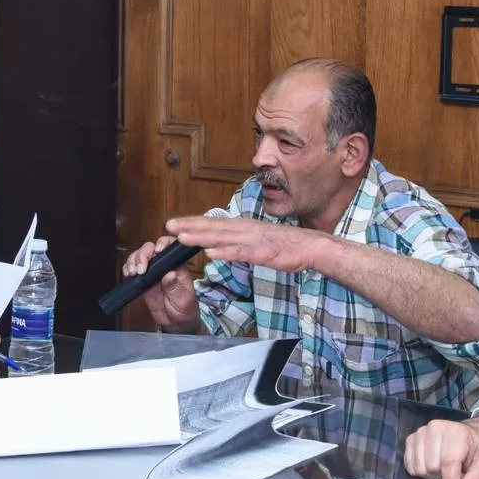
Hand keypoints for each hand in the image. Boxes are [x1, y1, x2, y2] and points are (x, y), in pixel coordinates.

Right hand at [122, 236, 199, 331]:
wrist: (176, 324)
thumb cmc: (185, 311)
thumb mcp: (184, 301)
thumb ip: (176, 288)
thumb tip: (170, 274)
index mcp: (178, 266)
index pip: (171, 246)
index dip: (162, 243)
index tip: (157, 252)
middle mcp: (164, 265)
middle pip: (151, 248)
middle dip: (143, 255)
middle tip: (141, 269)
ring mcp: (152, 272)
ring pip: (140, 256)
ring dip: (133, 260)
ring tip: (133, 273)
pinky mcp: (143, 280)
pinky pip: (132, 268)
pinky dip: (127, 268)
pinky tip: (128, 275)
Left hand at [166, 215, 327, 273]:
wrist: (310, 247)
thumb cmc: (283, 245)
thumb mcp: (255, 240)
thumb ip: (235, 241)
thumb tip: (216, 245)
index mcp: (242, 226)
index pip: (212, 224)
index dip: (191, 223)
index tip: (172, 224)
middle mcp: (244, 229)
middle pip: (212, 228)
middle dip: (189, 227)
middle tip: (168, 226)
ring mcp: (252, 240)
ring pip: (222, 238)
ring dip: (202, 237)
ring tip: (182, 238)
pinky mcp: (262, 252)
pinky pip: (241, 253)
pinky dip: (226, 253)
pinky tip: (212, 254)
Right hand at [403, 416, 478, 478]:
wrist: (468, 434)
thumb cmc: (476, 449)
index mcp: (456, 433)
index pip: (448, 463)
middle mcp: (435, 429)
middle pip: (431, 466)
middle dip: (442, 478)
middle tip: (454, 475)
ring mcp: (420, 433)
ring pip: (419, 467)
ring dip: (431, 475)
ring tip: (443, 470)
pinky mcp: (411, 438)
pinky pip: (409, 464)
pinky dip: (420, 471)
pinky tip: (431, 466)